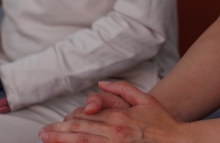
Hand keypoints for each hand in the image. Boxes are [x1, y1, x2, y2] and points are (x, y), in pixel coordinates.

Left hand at [39, 81, 191, 142]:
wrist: (178, 141)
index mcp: (118, 118)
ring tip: (48, 142)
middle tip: (41, 134)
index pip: (85, 118)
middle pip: (80, 133)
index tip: (52, 124)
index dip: (66, 121)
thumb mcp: (144, 98)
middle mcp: (114, 134)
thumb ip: (121, 88)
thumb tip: (101, 83)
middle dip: (58, 133)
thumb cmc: (161, 120)